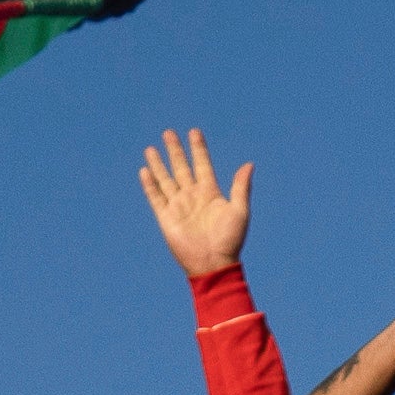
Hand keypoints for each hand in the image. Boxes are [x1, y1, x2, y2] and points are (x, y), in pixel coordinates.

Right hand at [138, 128, 254, 280]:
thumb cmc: (230, 240)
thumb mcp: (240, 210)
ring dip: (159, 164)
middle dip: (175, 150)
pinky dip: (150, 184)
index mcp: (210, 193)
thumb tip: (249, 164)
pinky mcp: (166, 218)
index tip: (194, 131)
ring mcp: (178, 206)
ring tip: (151, 148)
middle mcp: (193, 196)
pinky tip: (145, 170)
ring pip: (166, 179)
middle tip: (168, 132)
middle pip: (181, 167)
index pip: (202, 164)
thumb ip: (241, 187)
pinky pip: (156, 197)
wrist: (212, 263)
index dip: (198, 148)